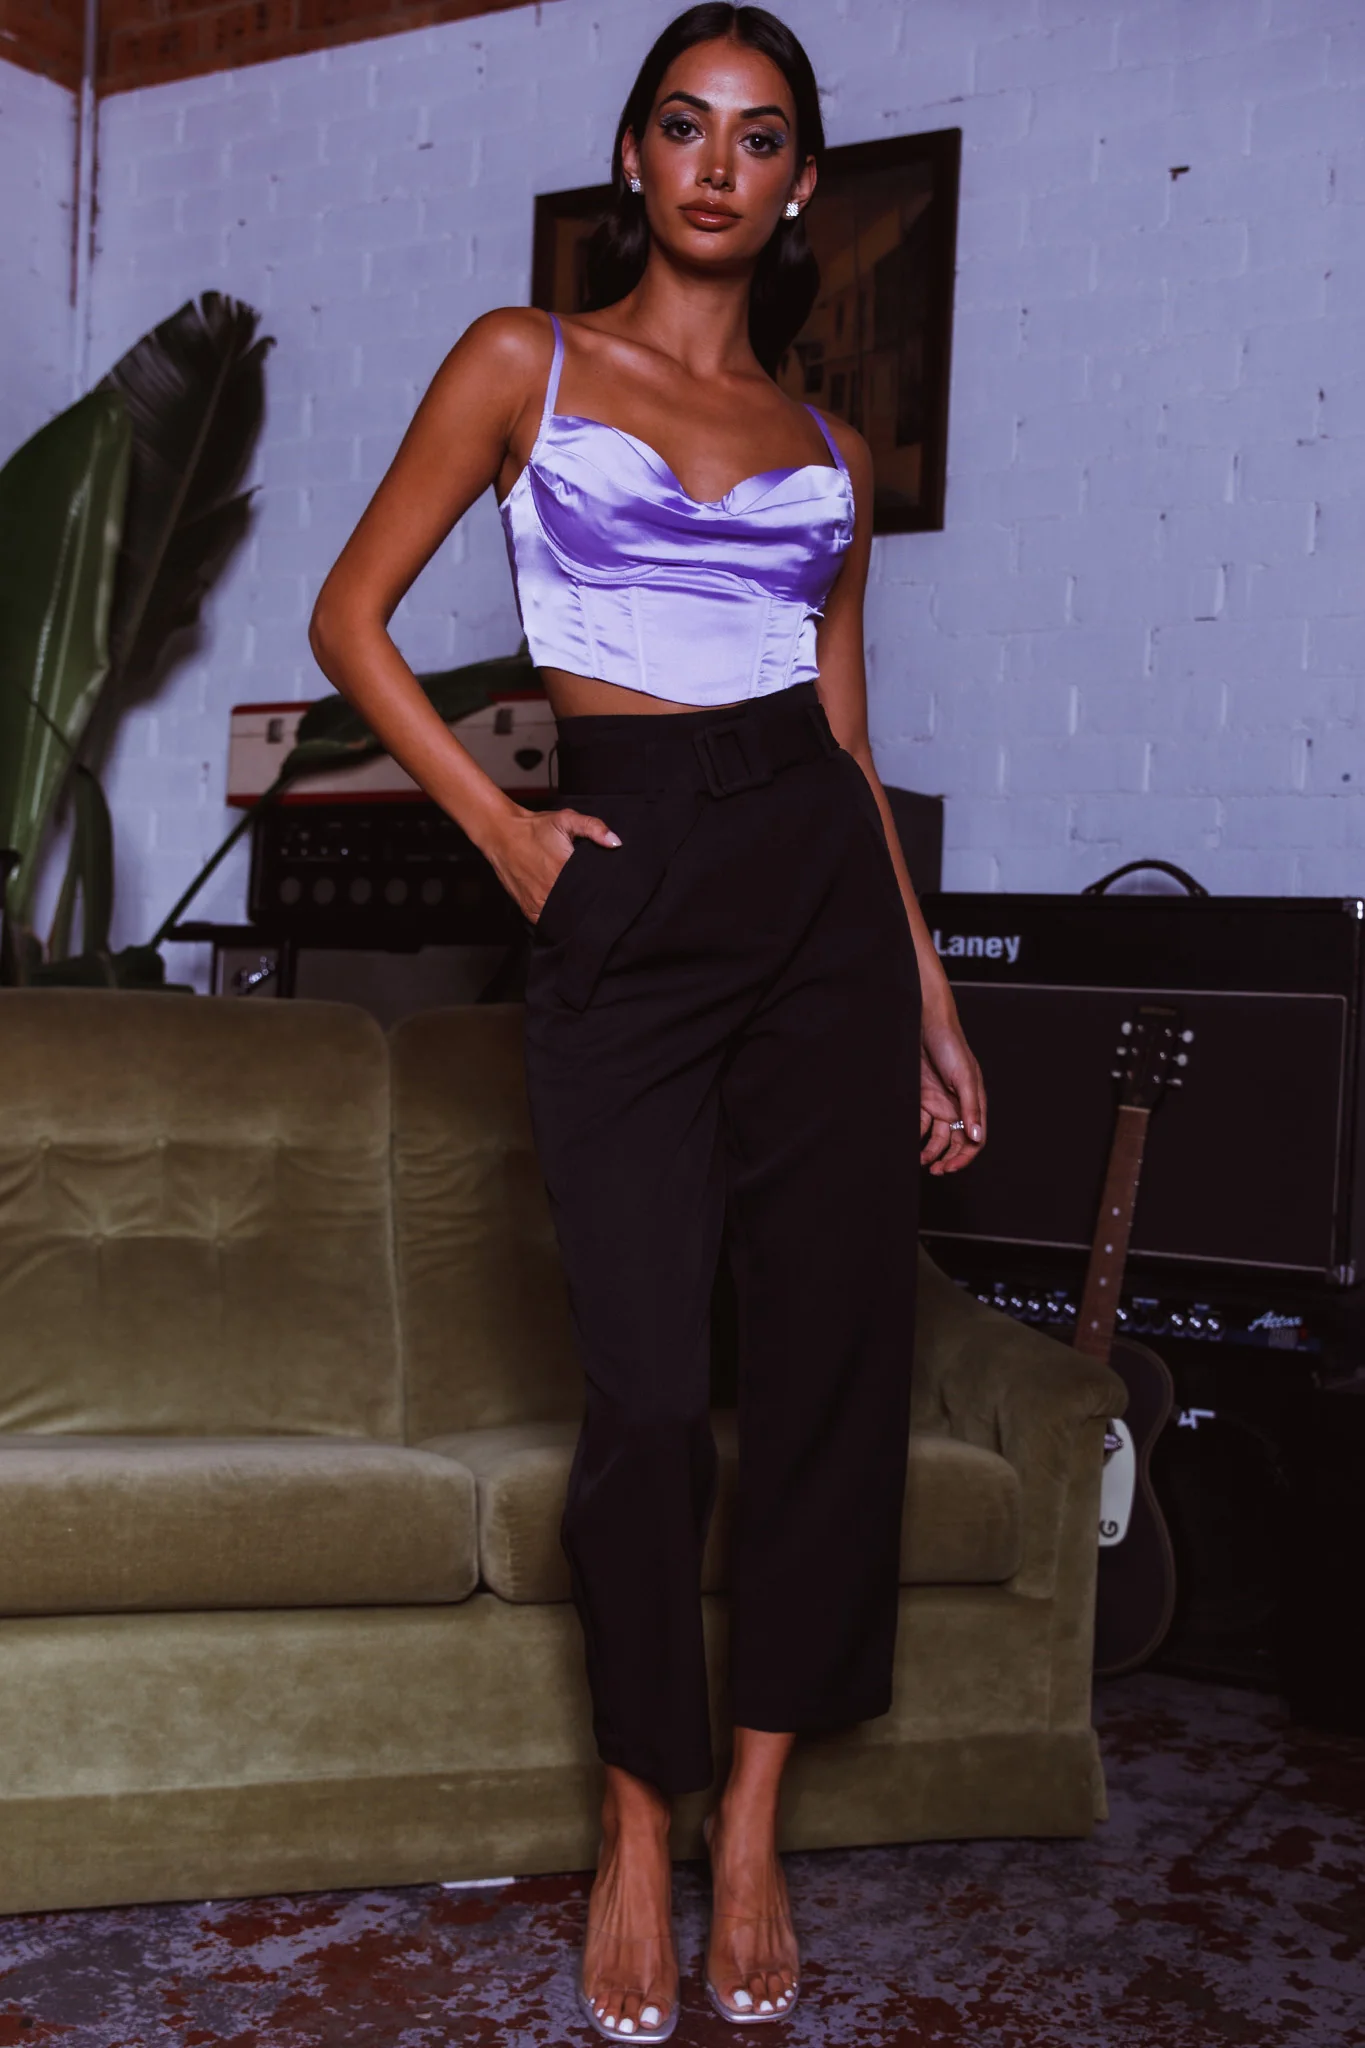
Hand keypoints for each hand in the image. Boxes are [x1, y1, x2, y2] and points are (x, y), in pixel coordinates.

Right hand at [482, 806, 620, 922]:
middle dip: (587, 904)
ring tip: (579, 905)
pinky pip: (547, 922)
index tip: (607, 891)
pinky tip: (562, 910)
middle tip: (594, 898)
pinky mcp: (528, 909)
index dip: (601, 892)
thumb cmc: (535, 828)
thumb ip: (593, 828)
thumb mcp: (566, 820)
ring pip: (564, 917)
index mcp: (565, 870)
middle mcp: (551, 890)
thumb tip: (616, 843)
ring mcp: (538, 902)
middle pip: (579, 906)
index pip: (591, 891)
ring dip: (572, 913)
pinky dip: (556, 919)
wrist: (502, 834)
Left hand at [920, 999, 986, 1175]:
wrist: (925, 1023)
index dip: (964, 1156)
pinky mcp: (921, 1098)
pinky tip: (909, 1143)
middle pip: (955, 1142)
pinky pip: (919, 1123)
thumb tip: (976, 1136)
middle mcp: (957, 1106)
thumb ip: (971, 1107)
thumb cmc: (951, 1045)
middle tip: (935, 1170)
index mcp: (973, 1103)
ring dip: (930, 1151)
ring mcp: (939, 1103)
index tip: (950, 1167)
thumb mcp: (964, 1076)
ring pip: (936, 1137)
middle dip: (946, 1158)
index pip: (974, 1138)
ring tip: (920, 1161)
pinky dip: (915, 1135)